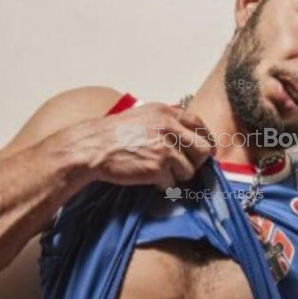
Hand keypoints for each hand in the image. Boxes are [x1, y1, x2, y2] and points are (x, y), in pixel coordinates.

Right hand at [96, 102, 216, 191]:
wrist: (92, 148)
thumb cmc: (113, 134)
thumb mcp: (143, 115)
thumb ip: (167, 121)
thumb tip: (188, 135)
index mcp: (167, 112)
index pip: (199, 125)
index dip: (205, 140)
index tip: (203, 151)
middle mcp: (169, 127)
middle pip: (203, 150)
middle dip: (197, 162)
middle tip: (184, 168)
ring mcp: (165, 148)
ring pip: (190, 170)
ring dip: (177, 176)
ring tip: (160, 173)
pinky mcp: (158, 167)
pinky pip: (172, 183)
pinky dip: (163, 186)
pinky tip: (150, 180)